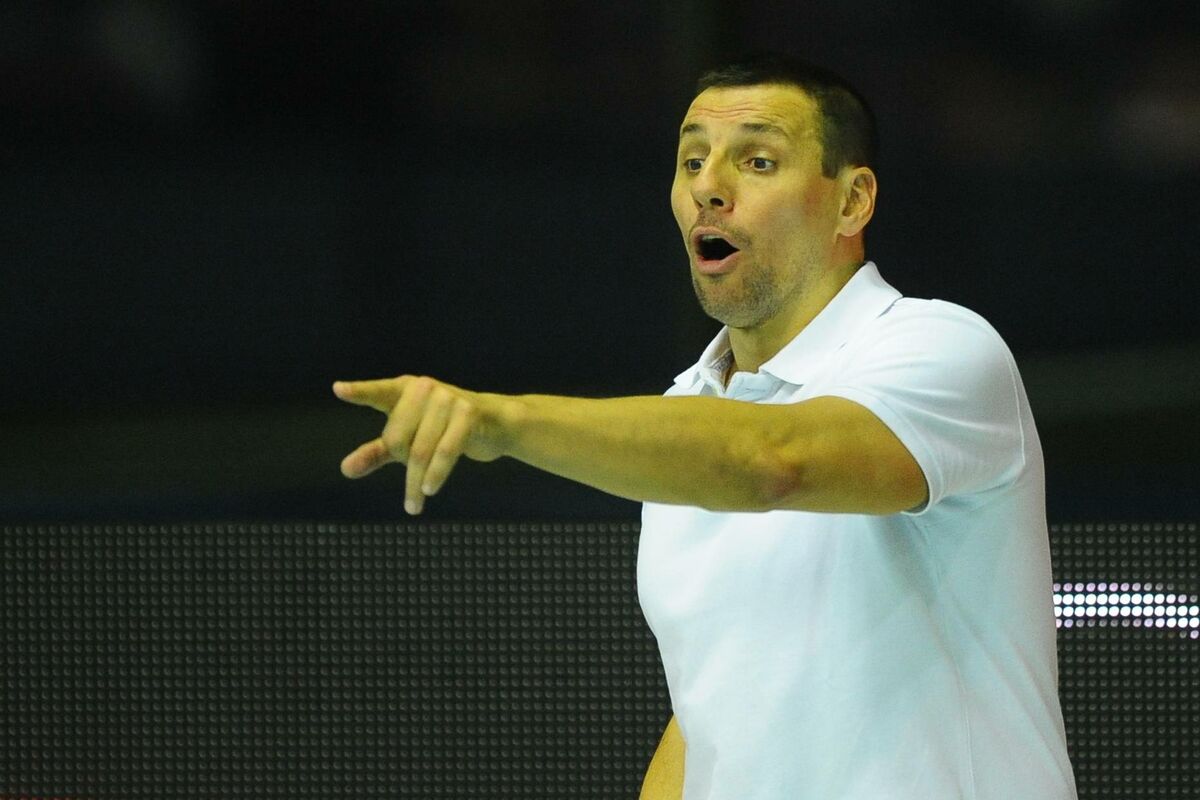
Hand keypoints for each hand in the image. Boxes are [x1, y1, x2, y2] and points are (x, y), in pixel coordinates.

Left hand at [333, 375, 506, 513]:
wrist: (494, 422)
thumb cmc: (442, 430)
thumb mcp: (407, 440)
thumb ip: (376, 452)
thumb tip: (345, 470)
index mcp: (404, 389)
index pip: (378, 393)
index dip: (359, 392)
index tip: (338, 390)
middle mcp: (424, 388)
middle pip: (398, 439)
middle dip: (402, 464)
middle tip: (412, 479)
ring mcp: (447, 398)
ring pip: (420, 451)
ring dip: (416, 482)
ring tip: (413, 506)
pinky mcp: (468, 413)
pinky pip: (446, 451)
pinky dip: (436, 474)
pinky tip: (428, 490)